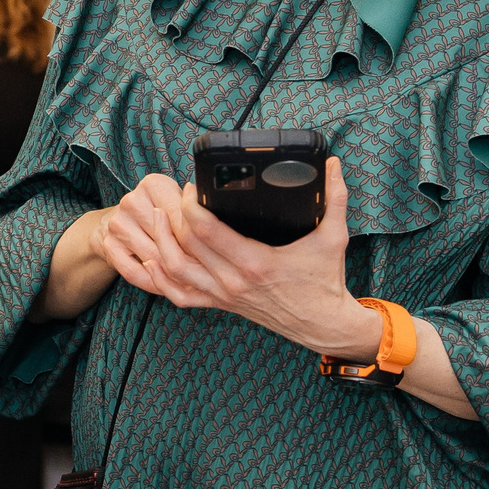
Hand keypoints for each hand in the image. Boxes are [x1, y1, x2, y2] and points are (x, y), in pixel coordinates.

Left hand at [98, 158, 378, 358]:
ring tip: (158, 218)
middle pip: (185, 245)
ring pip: (175, 270)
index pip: (207, 231)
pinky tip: (153, 260)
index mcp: (256, 262)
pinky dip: (161, 279)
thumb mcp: (334, 237)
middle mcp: (234, 281)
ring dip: (160, 243)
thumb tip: (335, 163)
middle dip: (173, 216)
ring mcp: (224, 296)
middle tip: (174, 195)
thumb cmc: (326, 281)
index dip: (190, 205)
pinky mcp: (221, 305)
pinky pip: (180, 295)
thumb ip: (335, 198)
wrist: (324, 325)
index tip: (190, 186)